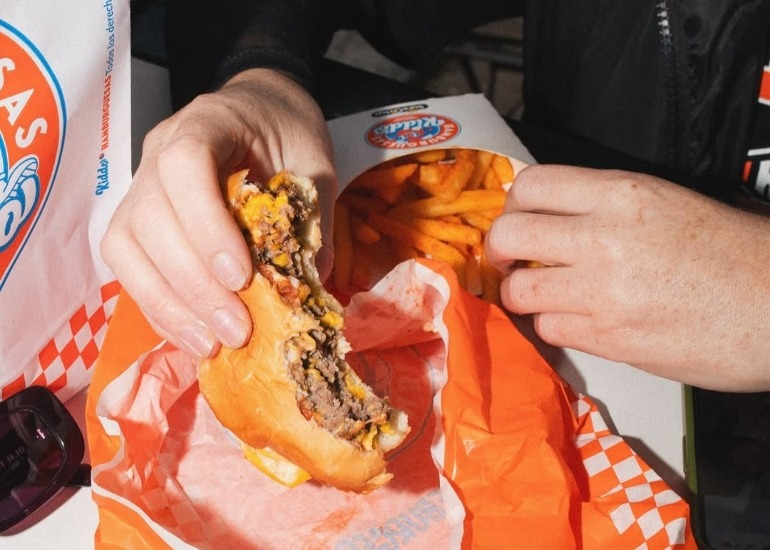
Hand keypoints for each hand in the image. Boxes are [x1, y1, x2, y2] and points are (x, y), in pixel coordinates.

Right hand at [101, 69, 336, 358]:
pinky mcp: (136, 222)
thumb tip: (310, 282)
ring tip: (214, 344)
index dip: (206, 224)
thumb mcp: (315, 164)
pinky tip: (195, 337)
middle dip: (195, 285)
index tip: (240, 275)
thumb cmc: (287, 132)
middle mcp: (158, 151)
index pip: (184, 164)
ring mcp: (140, 187)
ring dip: (171, 306)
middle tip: (238, 330)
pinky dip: (161, 308)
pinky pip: (130, 269)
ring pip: (127, 249)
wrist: (260, 110)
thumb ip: (313, 214)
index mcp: (207, 122)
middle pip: (151, 219)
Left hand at [485, 164, 769, 390]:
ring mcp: (601, 291)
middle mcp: (602, 237)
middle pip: (508, 235)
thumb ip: (605, 206)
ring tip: (545, 295)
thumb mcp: (668, 202)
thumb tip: (554, 217)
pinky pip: (549, 330)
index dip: (514, 205)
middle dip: (500, 251)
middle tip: (511, 261)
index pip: (530, 185)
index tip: (518, 220)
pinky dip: (554, 327)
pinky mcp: (608, 338)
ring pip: (519, 291)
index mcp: (622, 193)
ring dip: (524, 295)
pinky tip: (577, 321)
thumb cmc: (735, 254)